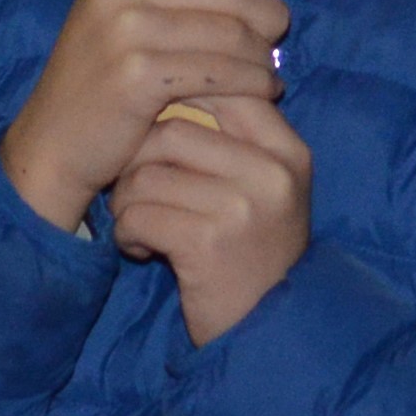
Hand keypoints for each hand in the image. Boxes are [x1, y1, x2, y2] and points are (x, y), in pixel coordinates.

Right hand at [0, 0, 284, 234]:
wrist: (52, 144)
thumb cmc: (100, 79)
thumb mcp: (119, 12)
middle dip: (268, 12)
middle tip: (277, 36)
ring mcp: (126, 29)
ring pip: (232, 32)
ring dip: (264, 56)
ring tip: (271, 72)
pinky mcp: (139, 75)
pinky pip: (222, 71)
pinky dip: (255, 83)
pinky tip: (263, 93)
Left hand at [113, 76, 316, 340]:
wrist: (268, 333)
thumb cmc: (252, 253)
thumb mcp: (263, 189)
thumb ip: (233, 139)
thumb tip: (172, 82)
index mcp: (287, 150)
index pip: (223, 89)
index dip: (174, 102)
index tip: (154, 131)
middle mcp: (271, 172)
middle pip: (172, 128)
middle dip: (138, 158)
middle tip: (136, 189)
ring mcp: (242, 206)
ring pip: (147, 172)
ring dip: (128, 201)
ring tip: (140, 223)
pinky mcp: (208, 242)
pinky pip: (139, 214)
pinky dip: (128, 233)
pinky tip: (143, 249)